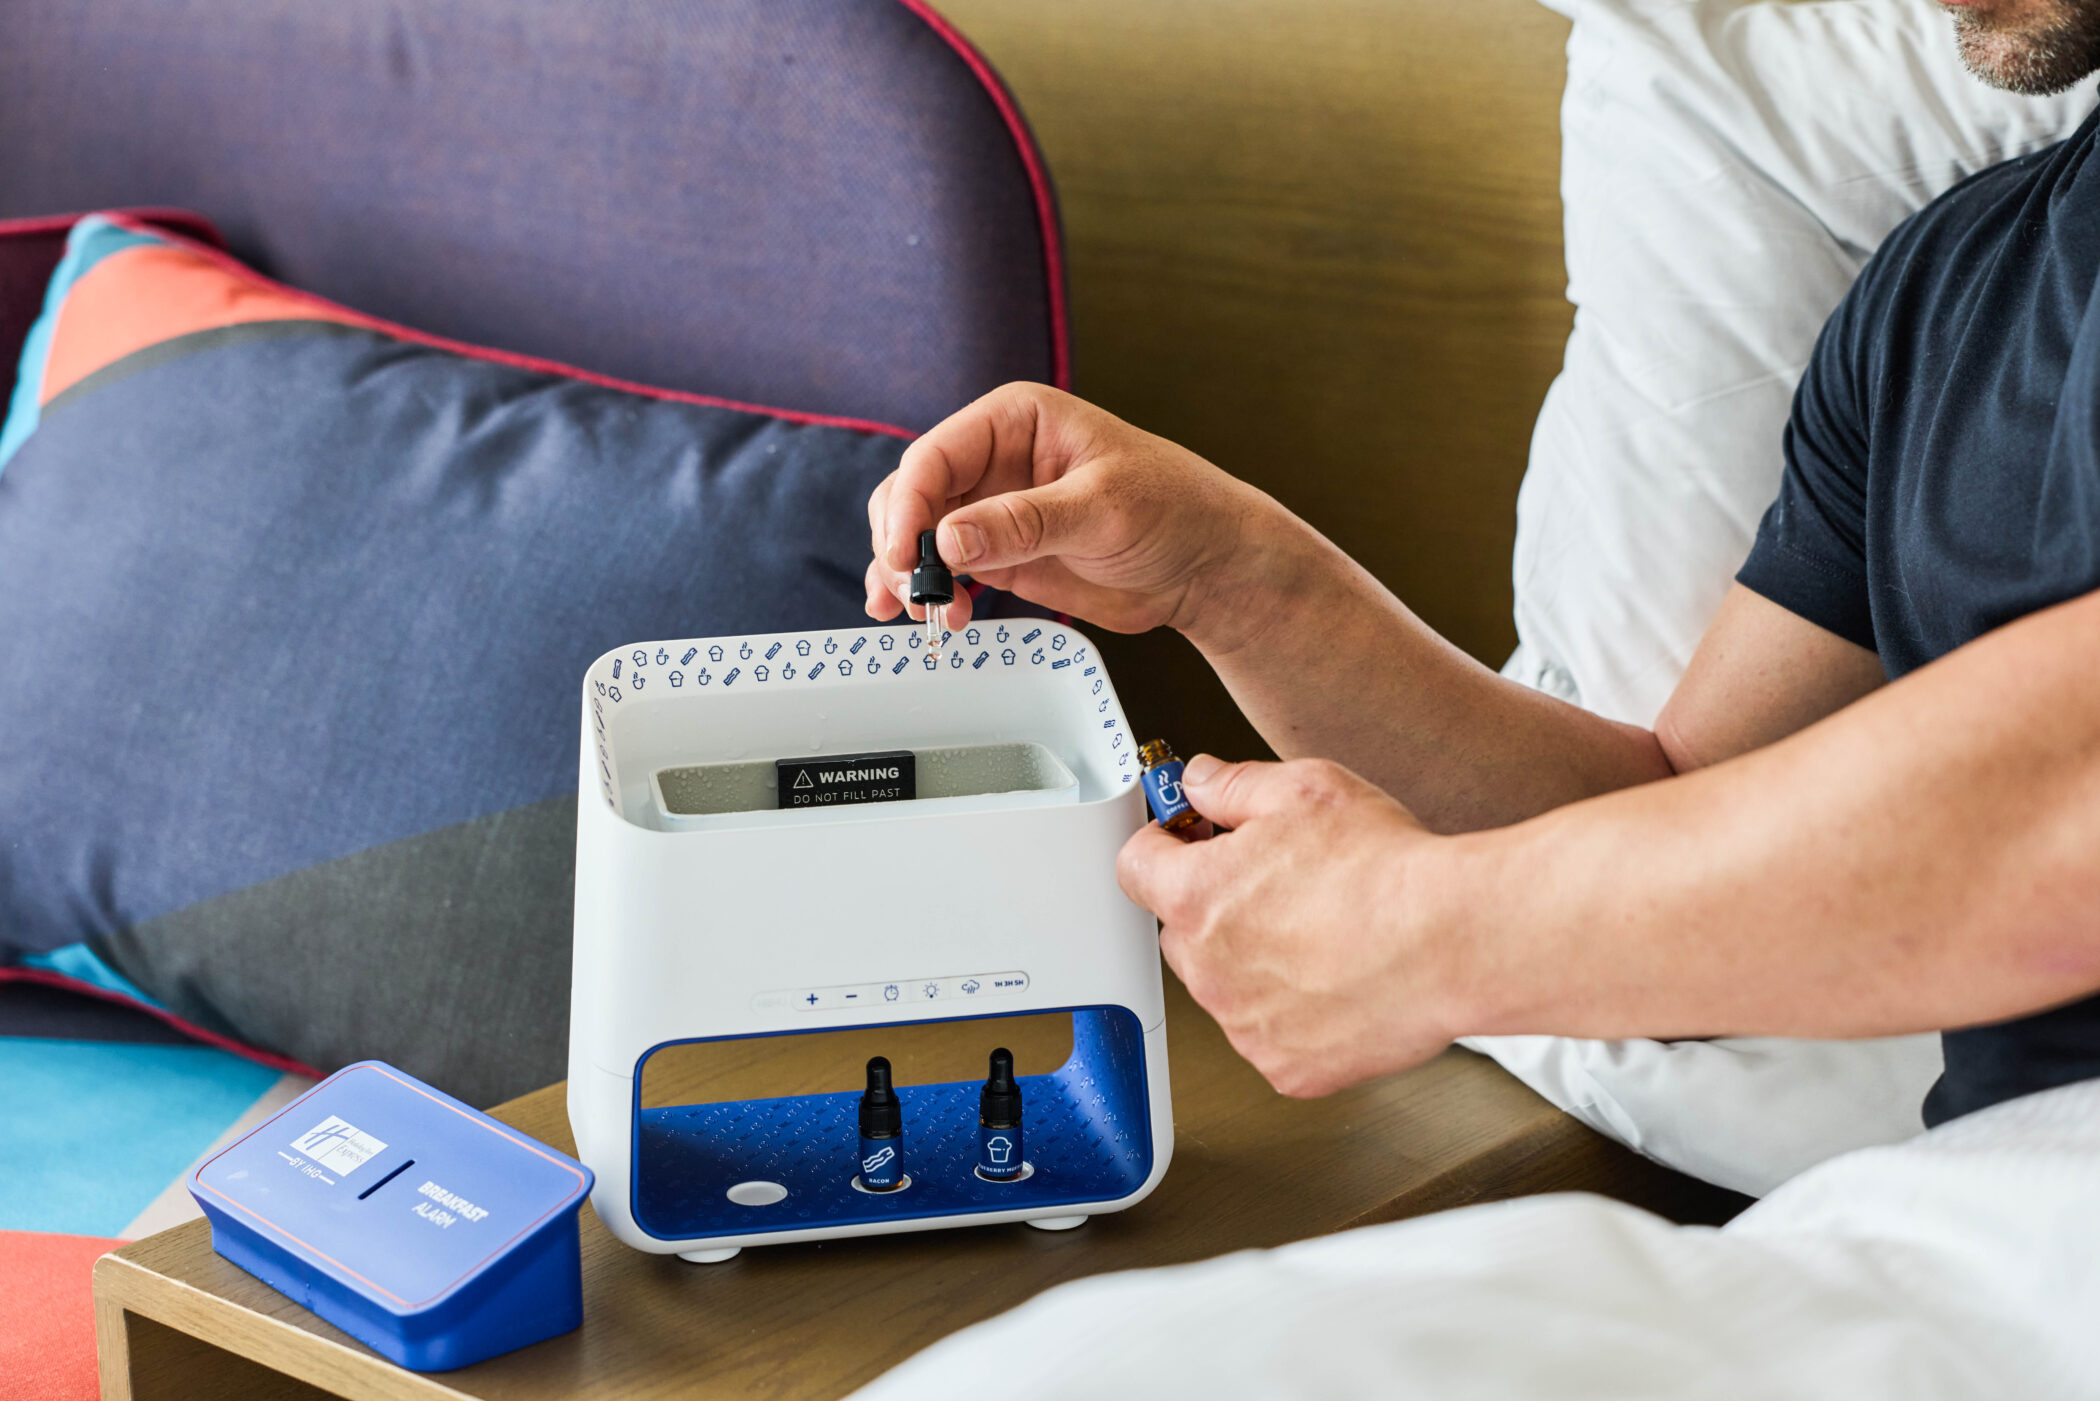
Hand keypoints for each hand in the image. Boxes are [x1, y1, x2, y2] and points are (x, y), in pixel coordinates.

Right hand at [865, 382, 1276, 640]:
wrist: (1207, 563)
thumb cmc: (1174, 508)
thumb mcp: (1102, 509)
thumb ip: (1024, 523)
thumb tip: (949, 538)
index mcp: (1015, 420)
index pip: (936, 455)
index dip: (909, 506)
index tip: (905, 555)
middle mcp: (994, 459)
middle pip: (913, 494)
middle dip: (900, 543)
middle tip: (911, 592)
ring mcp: (993, 509)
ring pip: (919, 535)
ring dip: (908, 576)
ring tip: (923, 614)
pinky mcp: (1000, 554)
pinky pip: (946, 570)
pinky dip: (932, 594)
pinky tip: (938, 618)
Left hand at [1117, 754, 1473, 1095]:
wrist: (1453, 944)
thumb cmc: (1386, 871)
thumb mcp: (1303, 788)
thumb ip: (1232, 785)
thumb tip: (1199, 782)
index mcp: (1197, 896)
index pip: (1135, 867)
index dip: (1162, 845)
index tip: (1186, 838)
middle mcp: (1209, 968)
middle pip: (1182, 931)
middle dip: (1214, 907)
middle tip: (1276, 883)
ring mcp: (1244, 1025)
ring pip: (1228, 986)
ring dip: (1255, 963)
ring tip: (1324, 932)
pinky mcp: (1286, 1068)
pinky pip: (1272, 1035)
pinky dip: (1296, 1014)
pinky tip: (1340, 979)